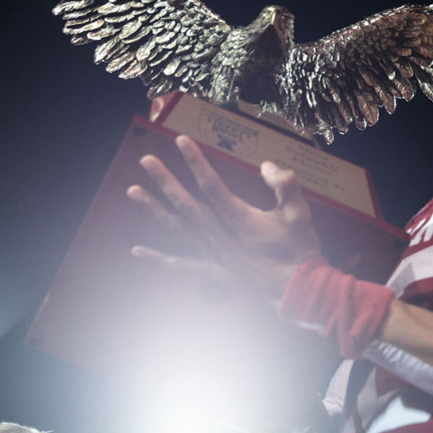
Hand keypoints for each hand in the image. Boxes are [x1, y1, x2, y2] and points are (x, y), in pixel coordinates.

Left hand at [126, 135, 321, 303]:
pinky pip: (181, 265)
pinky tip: (138, 251)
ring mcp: (212, 254)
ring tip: (133, 191)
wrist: (296, 292)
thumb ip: (285, 186)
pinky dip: (158, 258)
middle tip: (146, 160)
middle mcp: (219, 234)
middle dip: (165, 181)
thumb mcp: (299, 214)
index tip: (181, 140)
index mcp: (239, 218)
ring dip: (154, 209)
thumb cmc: (298, 251)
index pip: (212, 184)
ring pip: (178, 228)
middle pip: (186, 203)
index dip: (196, 161)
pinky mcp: (212, 272)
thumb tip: (267, 164)